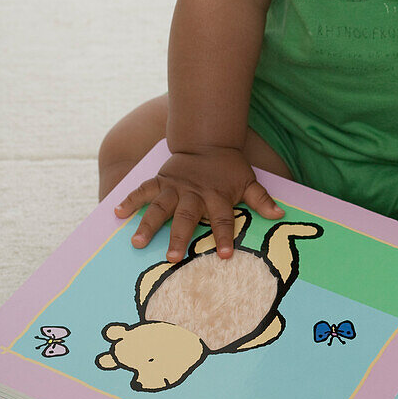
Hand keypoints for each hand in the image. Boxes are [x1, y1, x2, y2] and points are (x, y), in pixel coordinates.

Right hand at [114, 147, 283, 261]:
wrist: (208, 140)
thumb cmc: (229, 168)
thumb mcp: (249, 181)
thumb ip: (261, 200)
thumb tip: (279, 214)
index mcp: (217, 196)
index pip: (223, 220)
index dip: (224, 237)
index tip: (224, 256)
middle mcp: (194, 193)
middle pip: (187, 217)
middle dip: (180, 237)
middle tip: (172, 258)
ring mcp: (175, 187)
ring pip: (160, 207)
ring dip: (149, 224)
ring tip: (137, 243)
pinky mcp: (161, 180)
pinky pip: (143, 190)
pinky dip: (130, 200)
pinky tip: (118, 212)